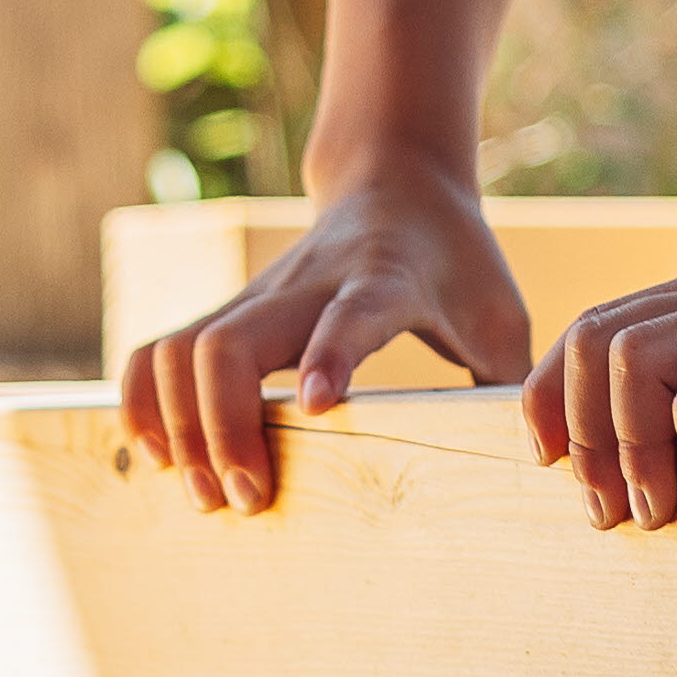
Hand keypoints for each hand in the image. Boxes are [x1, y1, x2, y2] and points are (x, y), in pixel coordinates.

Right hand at [125, 156, 531, 511]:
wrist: (395, 178)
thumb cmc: (455, 260)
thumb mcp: (498, 312)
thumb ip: (511, 387)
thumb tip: (533, 471)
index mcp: (385, 281)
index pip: (352, 314)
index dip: (331, 355)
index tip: (318, 407)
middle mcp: (306, 285)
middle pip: (229, 343)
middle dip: (222, 427)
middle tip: (245, 498)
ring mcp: (255, 296)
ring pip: (180, 348)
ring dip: (179, 426)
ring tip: (206, 493)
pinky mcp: (224, 310)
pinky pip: (155, 350)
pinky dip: (143, 404)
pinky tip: (158, 454)